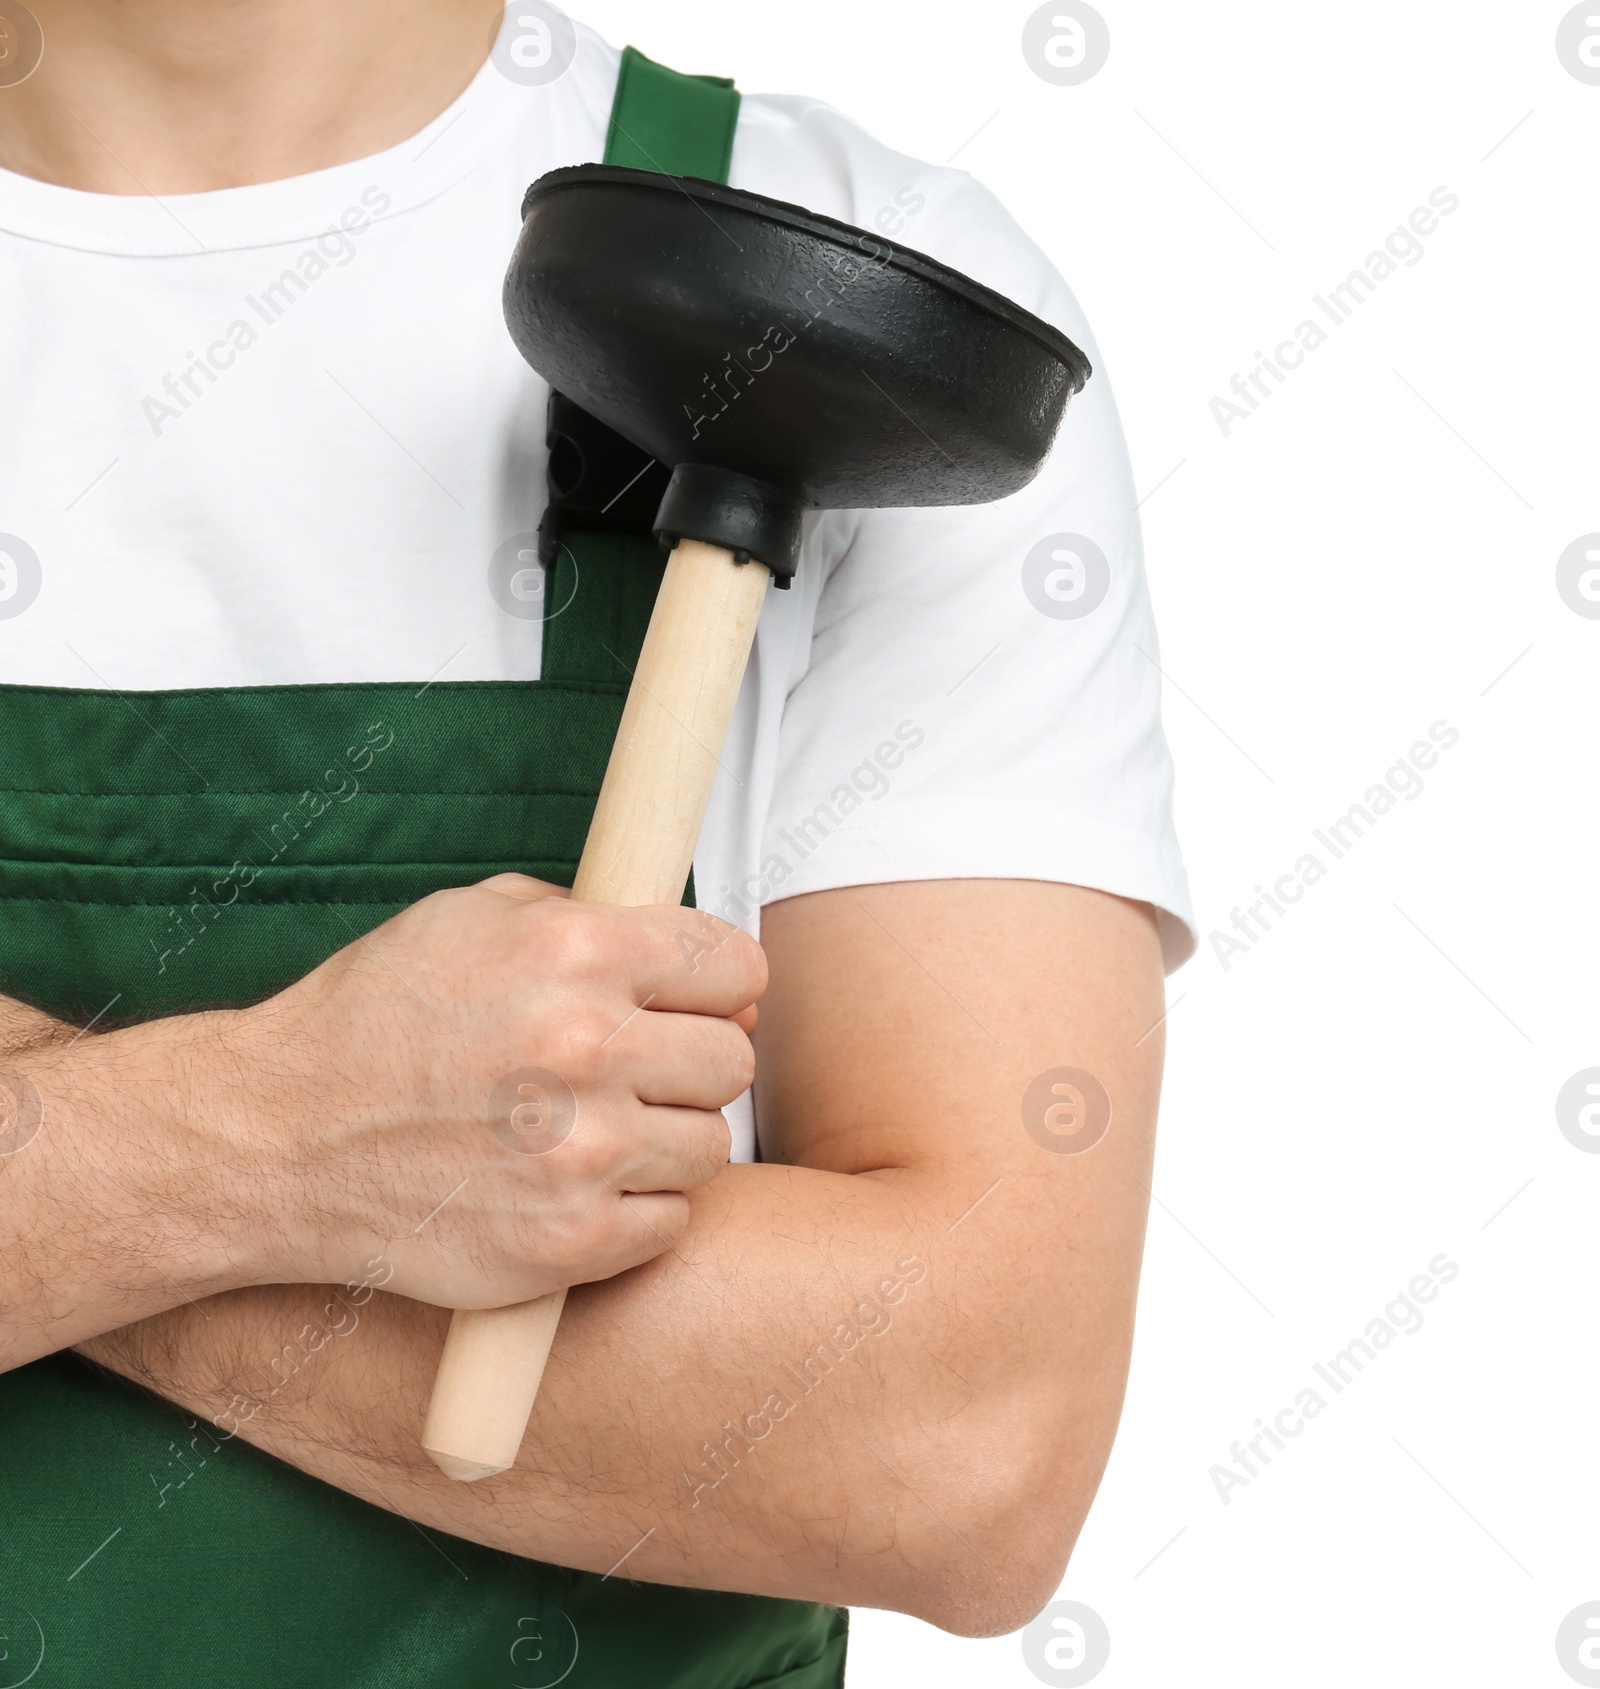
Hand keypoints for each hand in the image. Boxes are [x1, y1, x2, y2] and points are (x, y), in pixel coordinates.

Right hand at [212, 875, 762, 1307]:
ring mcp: (583, 1150)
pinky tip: (573, 1186)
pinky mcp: (570, 1239)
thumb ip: (591, 918)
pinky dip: (635, 1208)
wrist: (277, 1142)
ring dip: (665, 1140)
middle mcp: (589, 1046)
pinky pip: (672, 1221)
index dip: (721, 987)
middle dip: (691, 1064)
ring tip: (591, 1131)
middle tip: (632, 1074)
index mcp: (577, 951)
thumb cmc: (373, 1022)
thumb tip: (700, 969)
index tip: (698, 1006)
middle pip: (732, 1061)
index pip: (736, 967)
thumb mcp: (471, 918)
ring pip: (711, 1145)